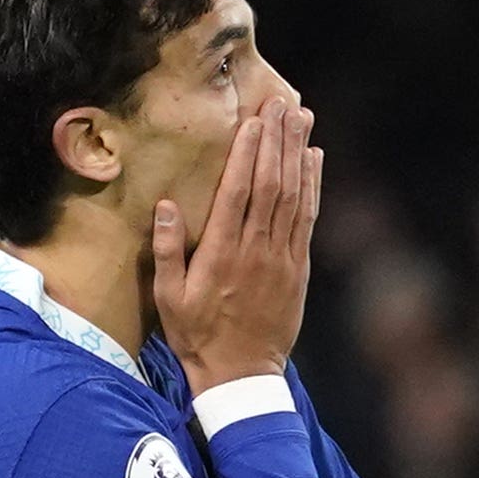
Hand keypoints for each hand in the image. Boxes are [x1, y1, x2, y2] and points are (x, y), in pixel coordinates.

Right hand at [151, 97, 319, 389]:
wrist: (240, 375)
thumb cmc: (197, 335)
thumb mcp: (169, 299)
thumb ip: (166, 251)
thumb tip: (165, 206)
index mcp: (221, 254)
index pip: (237, 192)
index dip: (247, 153)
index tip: (253, 120)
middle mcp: (255, 251)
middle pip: (270, 184)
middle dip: (277, 140)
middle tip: (281, 102)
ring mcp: (281, 259)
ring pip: (293, 196)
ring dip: (298, 153)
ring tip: (301, 116)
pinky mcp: (298, 269)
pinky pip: (307, 219)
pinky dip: (312, 186)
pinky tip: (313, 158)